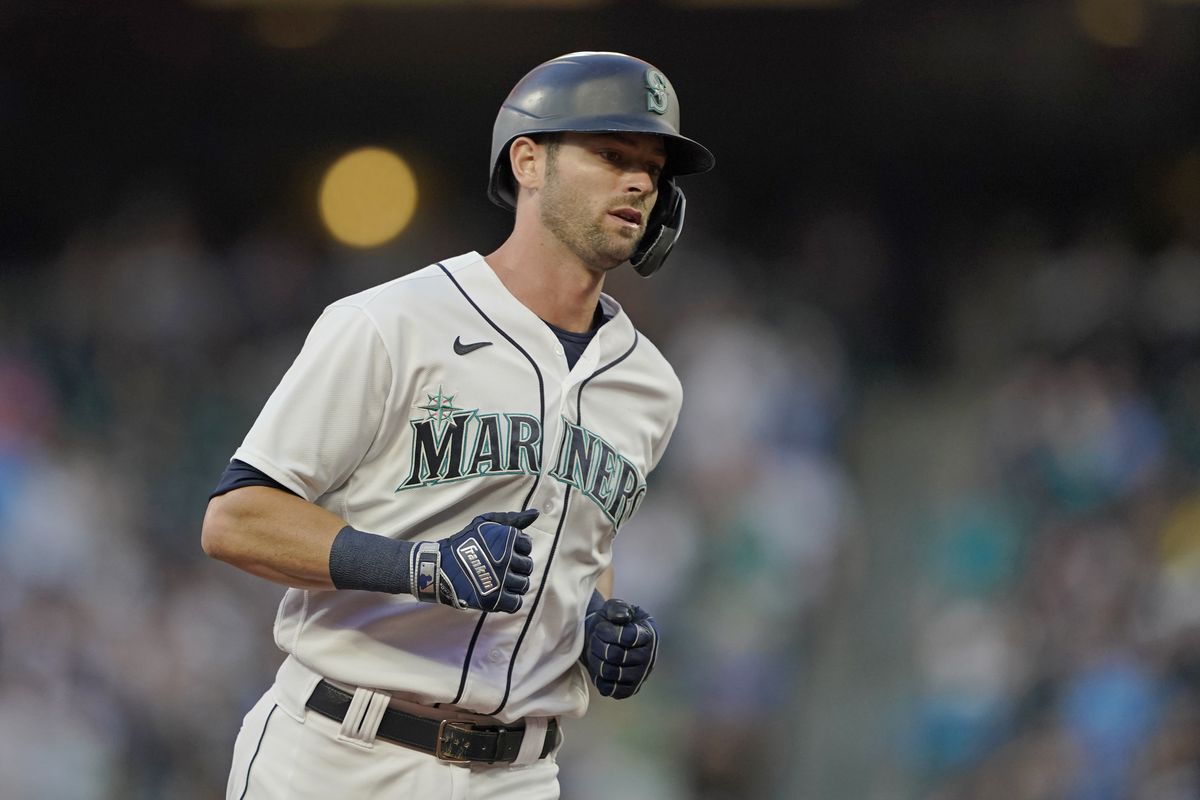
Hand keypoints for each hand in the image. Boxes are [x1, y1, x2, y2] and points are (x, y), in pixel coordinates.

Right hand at [411, 509, 536, 612]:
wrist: (440, 566)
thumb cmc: (464, 543)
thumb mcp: (485, 523)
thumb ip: (511, 518)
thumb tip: (535, 513)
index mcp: (507, 539)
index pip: (527, 545)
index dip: (518, 548)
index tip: (505, 552)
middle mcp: (507, 559)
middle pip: (527, 566)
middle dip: (517, 567)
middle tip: (503, 568)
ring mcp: (501, 580)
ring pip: (523, 585)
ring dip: (515, 584)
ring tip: (501, 581)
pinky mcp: (494, 598)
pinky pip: (516, 603)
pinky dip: (511, 601)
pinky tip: (501, 594)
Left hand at [581, 595, 658, 698]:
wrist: (604, 637)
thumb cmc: (610, 622)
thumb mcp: (614, 607)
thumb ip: (618, 608)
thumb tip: (621, 618)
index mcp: (648, 634)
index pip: (627, 637)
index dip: (609, 631)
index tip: (602, 627)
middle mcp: (649, 657)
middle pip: (616, 655)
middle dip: (599, 644)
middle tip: (595, 638)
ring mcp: (640, 676)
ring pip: (610, 672)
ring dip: (596, 660)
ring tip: (596, 650)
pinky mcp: (629, 689)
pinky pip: (610, 689)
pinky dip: (599, 678)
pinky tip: (599, 665)